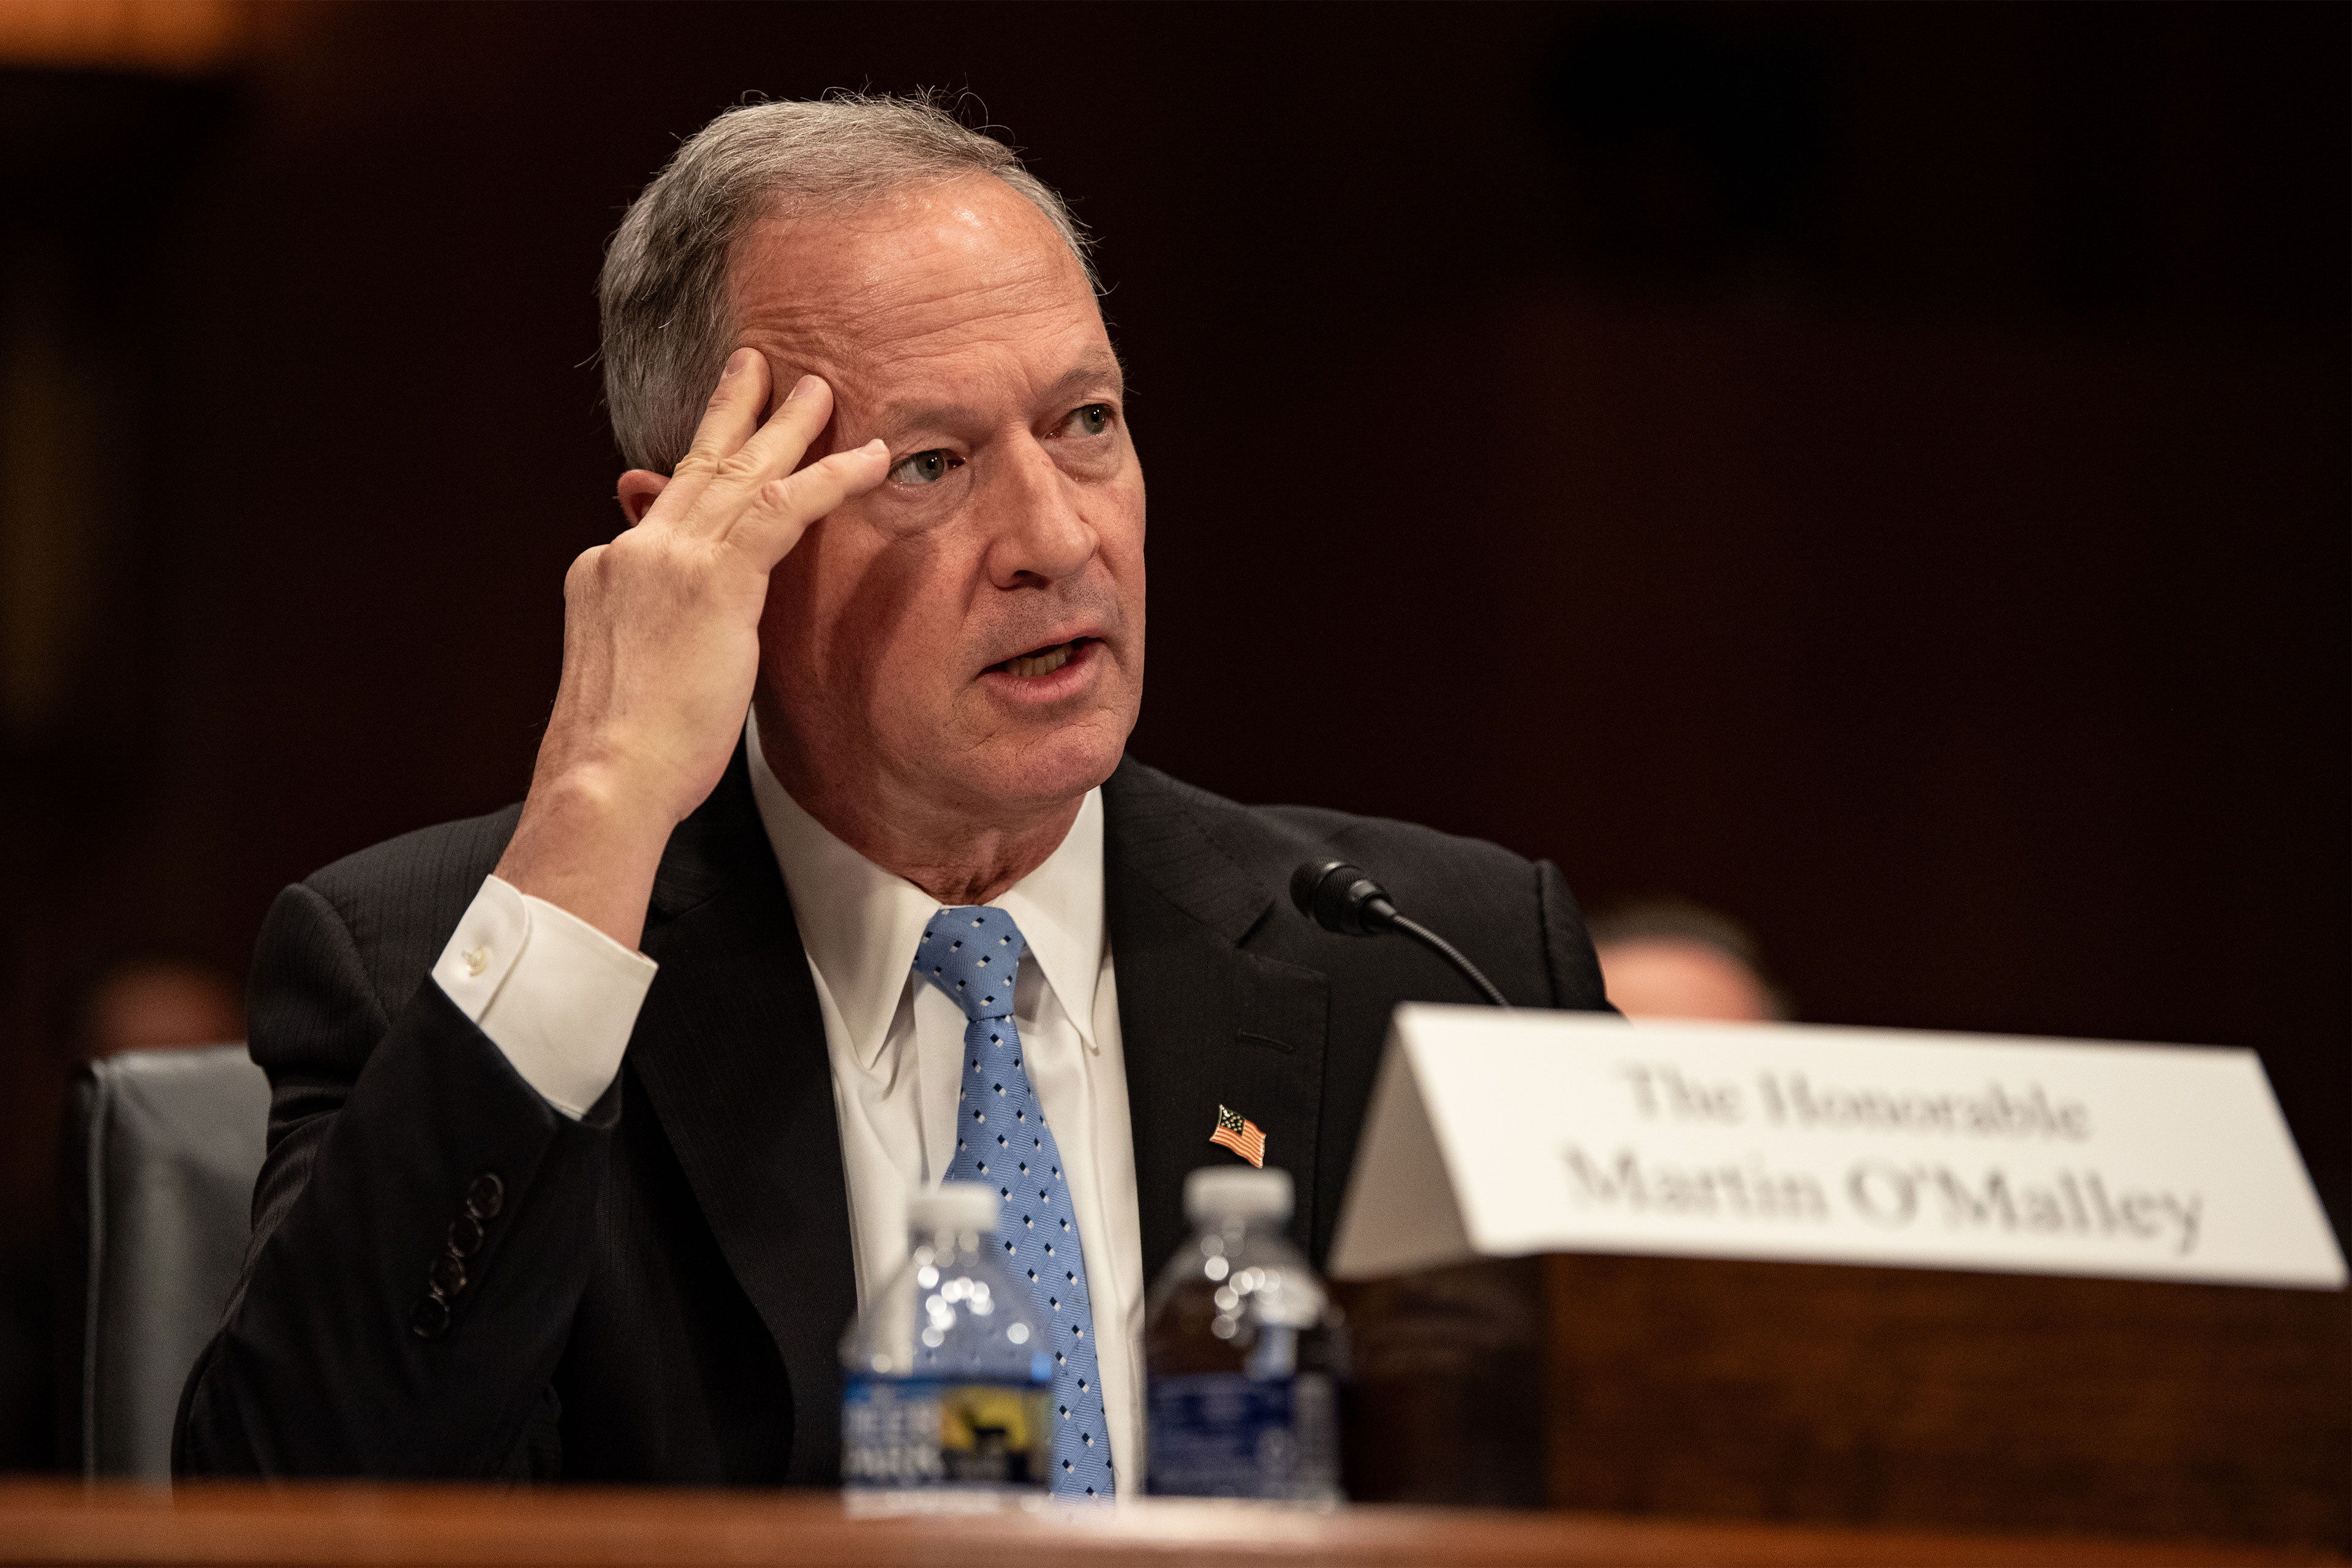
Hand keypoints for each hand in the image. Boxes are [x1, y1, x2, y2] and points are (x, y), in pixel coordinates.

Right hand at [493, 350, 887, 948]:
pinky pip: (783, 509)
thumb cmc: (624, 756)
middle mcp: (630, 551)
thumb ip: (659, 637)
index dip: (694, 485)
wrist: (605, 776)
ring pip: (738, 473)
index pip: (662, 516)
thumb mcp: (633, 677)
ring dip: (784, 426)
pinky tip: (869, 458)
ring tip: (819, 389)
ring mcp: (667, 557)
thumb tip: (680, 641)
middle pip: (692, 468)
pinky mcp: (713, 578)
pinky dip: (830, 479)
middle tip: (755, 365)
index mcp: (604, 572)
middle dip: (729, 412)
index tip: (713, 459)